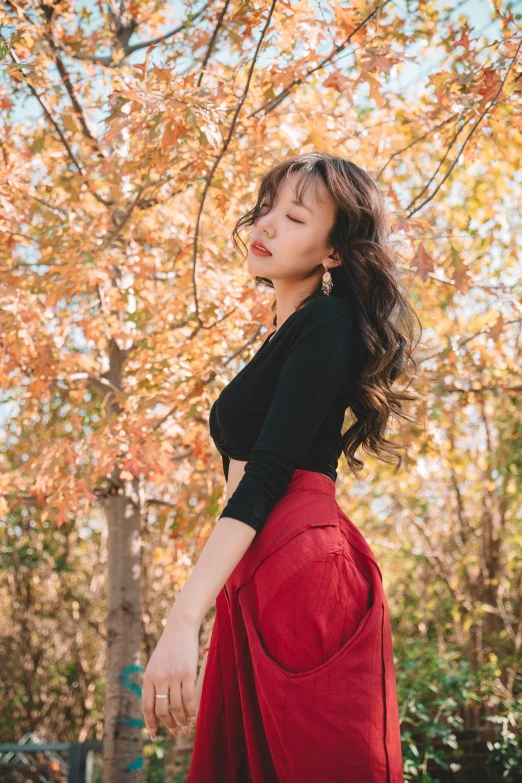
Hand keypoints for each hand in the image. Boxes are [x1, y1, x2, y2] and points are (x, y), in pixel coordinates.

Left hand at [142, 609, 200, 738]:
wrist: (180, 628)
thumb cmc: (169, 647)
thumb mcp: (156, 664)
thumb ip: (154, 683)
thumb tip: (157, 707)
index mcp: (148, 677)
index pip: (147, 707)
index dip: (151, 724)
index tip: (155, 735)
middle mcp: (159, 678)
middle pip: (162, 710)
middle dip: (168, 725)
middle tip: (175, 733)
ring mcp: (174, 676)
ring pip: (177, 707)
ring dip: (183, 721)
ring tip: (187, 728)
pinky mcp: (188, 673)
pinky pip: (190, 698)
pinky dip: (193, 711)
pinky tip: (196, 718)